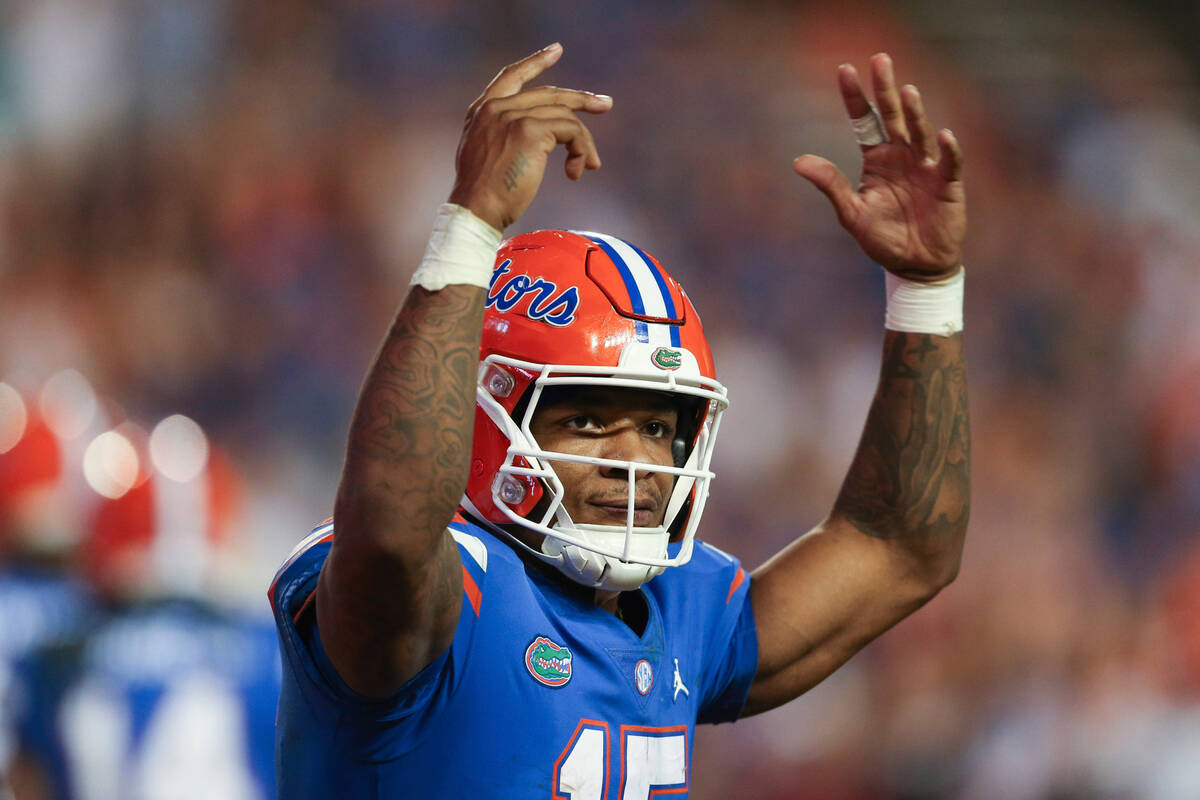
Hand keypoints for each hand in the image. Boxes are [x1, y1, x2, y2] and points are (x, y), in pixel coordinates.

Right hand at [448, 43, 612, 231]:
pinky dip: (581, 150)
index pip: (511, 76)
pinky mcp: (530, 131)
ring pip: (564, 116)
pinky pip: (570, 132)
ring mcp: (513, 116)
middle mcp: (496, 107)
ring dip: (584, 141)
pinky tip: (576, 172)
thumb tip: (539, 140)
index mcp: (482, 111)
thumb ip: (503, 137)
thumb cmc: (482, 196)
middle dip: (581, 99)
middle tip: (605, 104)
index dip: (536, 62)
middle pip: (549, 94)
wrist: (475, 210)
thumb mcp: (485, 155)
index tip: (556, 50)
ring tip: (592, 164)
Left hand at [794, 53, 965, 280]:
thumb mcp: (851, 213)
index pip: (864, 121)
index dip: (854, 97)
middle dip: (885, 89)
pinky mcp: (947, 184)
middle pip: (893, 116)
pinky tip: (941, 135)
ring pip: (919, 133)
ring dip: (915, 113)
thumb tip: (798, 161)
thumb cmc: (883, 238)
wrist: (915, 266)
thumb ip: (830, 185)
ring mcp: (925, 167)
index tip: (844, 69)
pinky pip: (948, 163)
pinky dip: (946, 150)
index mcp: (877, 159)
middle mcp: (901, 156)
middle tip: (879, 59)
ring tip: (906, 91)